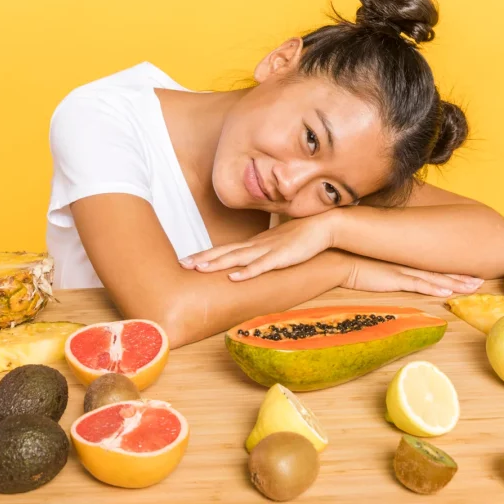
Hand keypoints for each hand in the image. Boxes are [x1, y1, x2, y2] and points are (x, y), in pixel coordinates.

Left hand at [178, 215, 333, 280]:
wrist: (322, 226)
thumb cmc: (299, 236)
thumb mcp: (275, 246)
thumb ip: (261, 254)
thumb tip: (248, 262)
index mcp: (254, 244)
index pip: (224, 249)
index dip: (205, 255)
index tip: (186, 260)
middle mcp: (256, 245)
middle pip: (224, 252)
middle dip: (202, 258)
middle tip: (182, 264)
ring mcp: (268, 250)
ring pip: (238, 258)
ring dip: (217, 263)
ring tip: (198, 268)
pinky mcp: (281, 257)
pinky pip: (262, 266)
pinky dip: (247, 272)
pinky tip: (234, 277)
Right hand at [340, 255, 483, 297]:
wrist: (338, 259)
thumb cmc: (352, 259)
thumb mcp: (374, 262)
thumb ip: (386, 265)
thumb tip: (390, 270)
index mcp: (403, 258)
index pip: (432, 263)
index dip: (451, 268)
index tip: (468, 271)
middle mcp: (406, 262)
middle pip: (439, 269)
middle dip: (462, 275)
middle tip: (481, 280)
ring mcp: (401, 269)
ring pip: (435, 277)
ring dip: (456, 283)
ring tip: (474, 287)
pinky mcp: (394, 278)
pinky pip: (419, 284)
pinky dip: (435, 288)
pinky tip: (448, 292)